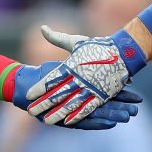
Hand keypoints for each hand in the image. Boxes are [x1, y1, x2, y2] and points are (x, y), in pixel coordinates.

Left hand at [24, 26, 144, 125]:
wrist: (124, 53)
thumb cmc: (98, 46)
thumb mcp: (76, 41)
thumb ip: (57, 38)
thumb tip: (42, 28)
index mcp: (72, 65)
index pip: (51, 79)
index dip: (39, 88)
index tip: (28, 95)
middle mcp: (79, 79)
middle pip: (57, 94)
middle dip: (43, 104)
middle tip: (30, 111)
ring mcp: (90, 88)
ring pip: (70, 104)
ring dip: (57, 113)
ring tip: (45, 121)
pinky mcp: (101, 95)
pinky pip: (87, 108)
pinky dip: (76, 116)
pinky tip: (67, 122)